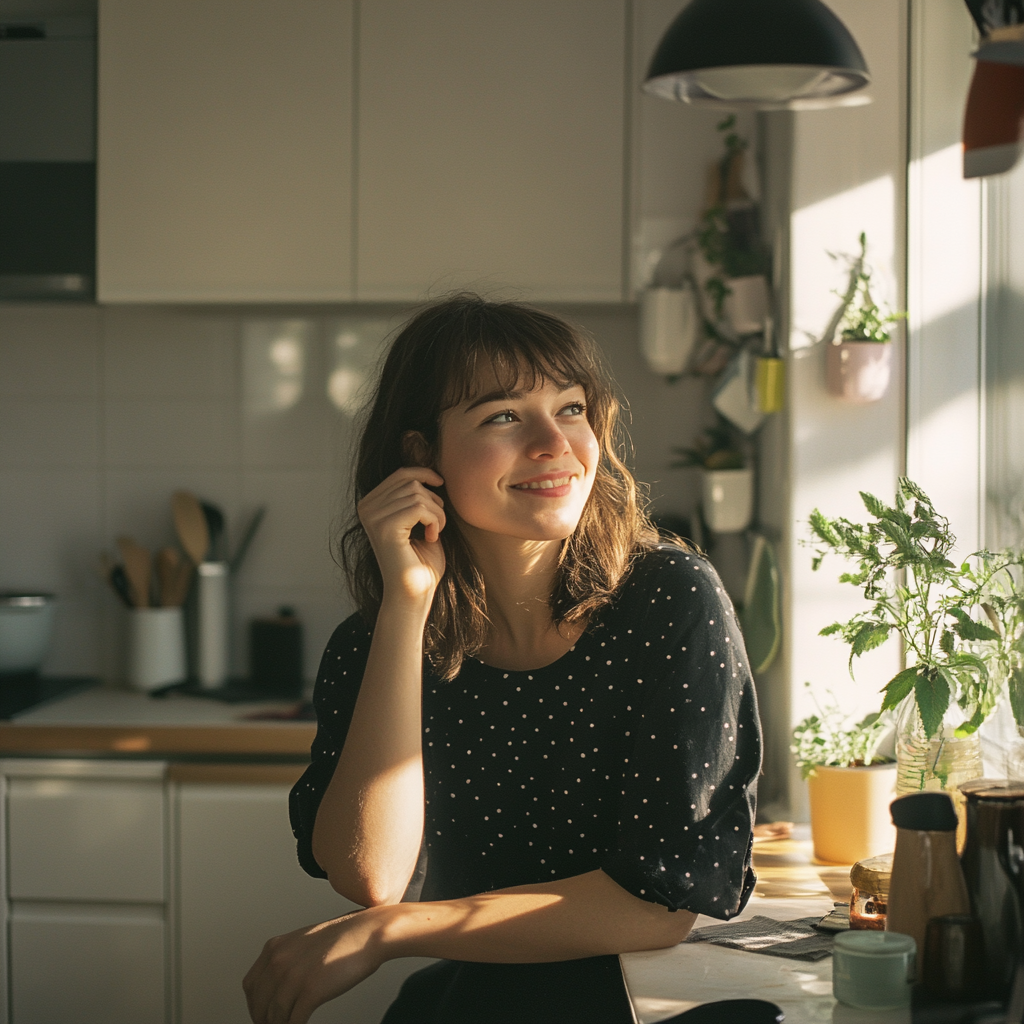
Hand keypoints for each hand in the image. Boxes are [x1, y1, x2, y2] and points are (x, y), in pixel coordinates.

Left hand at [243, 910, 381, 1023]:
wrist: (367, 933)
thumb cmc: (343, 938)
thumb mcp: (303, 942)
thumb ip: (286, 960)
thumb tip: (278, 988)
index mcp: (274, 948)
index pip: (250, 986)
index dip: (254, 1005)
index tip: (261, 1014)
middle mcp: (278, 962)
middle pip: (259, 1005)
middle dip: (264, 1020)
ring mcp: (293, 977)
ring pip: (274, 1017)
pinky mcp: (310, 992)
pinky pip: (293, 1022)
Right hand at [358, 467, 446, 602]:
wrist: (413, 594)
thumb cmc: (421, 562)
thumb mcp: (419, 521)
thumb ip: (419, 496)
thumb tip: (432, 471)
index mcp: (370, 504)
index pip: (401, 474)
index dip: (425, 475)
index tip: (440, 487)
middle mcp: (366, 508)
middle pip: (411, 482)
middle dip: (434, 501)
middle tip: (438, 525)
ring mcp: (373, 517)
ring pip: (418, 494)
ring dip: (437, 513)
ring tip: (435, 533)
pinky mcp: (384, 527)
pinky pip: (420, 507)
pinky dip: (435, 521)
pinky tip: (432, 538)